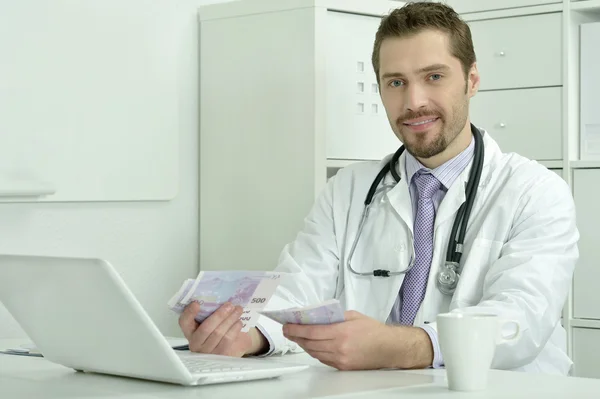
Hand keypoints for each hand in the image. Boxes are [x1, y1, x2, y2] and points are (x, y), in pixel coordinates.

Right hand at [178, 301, 267, 356]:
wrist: (230, 347)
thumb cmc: (217, 328)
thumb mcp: (210, 320)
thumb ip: (210, 311)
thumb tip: (221, 296)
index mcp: (190, 331)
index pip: (184, 322)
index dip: (189, 313)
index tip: (197, 303)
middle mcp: (196, 343)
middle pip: (206, 328)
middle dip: (219, 315)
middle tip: (230, 304)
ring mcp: (207, 352)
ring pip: (218, 334)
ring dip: (230, 320)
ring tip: (238, 310)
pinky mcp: (219, 357)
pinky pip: (227, 341)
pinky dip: (234, 329)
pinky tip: (239, 322)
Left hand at [282, 310, 432, 370]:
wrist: (389, 348)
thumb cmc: (374, 331)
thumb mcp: (353, 316)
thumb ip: (335, 317)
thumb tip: (318, 317)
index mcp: (342, 332)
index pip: (312, 331)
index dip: (296, 329)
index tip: (287, 325)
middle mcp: (339, 347)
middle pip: (310, 343)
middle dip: (296, 337)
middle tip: (288, 330)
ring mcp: (341, 359)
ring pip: (314, 353)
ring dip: (303, 345)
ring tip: (297, 338)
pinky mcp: (343, 367)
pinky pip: (323, 359)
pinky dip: (314, 352)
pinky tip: (311, 346)